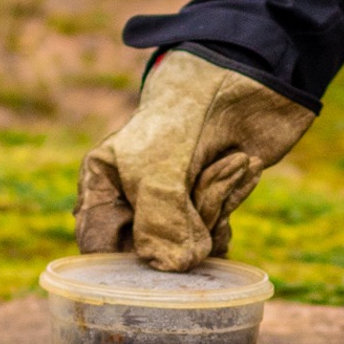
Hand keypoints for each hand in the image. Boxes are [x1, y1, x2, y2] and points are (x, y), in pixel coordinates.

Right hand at [72, 51, 317, 271]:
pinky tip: (242, 165)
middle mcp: (134, 199)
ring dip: (214, 208)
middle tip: (198, 192)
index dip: (121, 266)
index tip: (150, 268)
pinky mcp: (209, 206)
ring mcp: (173, 204)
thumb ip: (160, 224)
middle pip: (149, 252)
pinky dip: (231, 202)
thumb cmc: (186, 115)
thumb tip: (174, 267)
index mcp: (103, 183)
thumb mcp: (160, 171)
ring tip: (230, 161)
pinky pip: (215, 235)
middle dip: (179, 233)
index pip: (98, 248)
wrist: (245, 76)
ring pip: (186, 244)